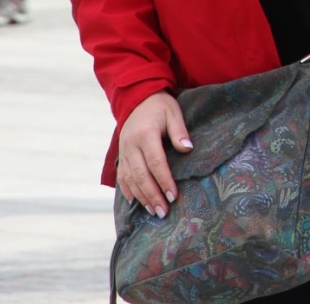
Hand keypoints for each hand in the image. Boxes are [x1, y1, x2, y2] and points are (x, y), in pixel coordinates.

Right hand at [116, 91, 193, 217]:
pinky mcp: (121, 155)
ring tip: (154, 211)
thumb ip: (179, 131)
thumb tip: (188, 148)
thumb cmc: (160, 106)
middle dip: (153, 195)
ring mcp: (123, 151)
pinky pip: (122, 176)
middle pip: (141, 175)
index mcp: (145, 134)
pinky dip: (128, 190)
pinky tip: (135, 202)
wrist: (138, 98)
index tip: (174, 196)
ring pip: (130, 179)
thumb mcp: (173, 112)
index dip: (164, 180)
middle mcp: (131, 145)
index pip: (156, 162)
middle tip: (164, 212)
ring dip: (142, 197)